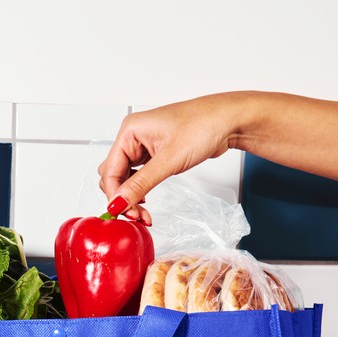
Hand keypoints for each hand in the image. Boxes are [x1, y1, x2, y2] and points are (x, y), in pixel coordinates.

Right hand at [98, 94, 238, 219]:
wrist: (227, 120)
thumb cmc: (203, 125)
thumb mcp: (169, 160)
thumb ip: (141, 184)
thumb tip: (119, 202)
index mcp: (130, 130)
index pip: (110, 170)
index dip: (115, 195)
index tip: (124, 214)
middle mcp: (133, 137)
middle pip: (113, 175)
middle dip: (122, 198)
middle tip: (136, 216)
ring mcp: (143, 146)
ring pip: (125, 178)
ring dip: (131, 197)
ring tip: (143, 213)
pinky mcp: (154, 154)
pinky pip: (138, 177)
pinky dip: (140, 192)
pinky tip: (146, 202)